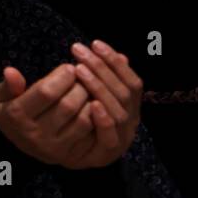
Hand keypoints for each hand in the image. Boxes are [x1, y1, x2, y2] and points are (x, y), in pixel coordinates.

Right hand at [0, 64, 94, 164]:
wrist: (18, 146)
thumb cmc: (11, 113)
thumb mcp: (0, 98)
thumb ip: (7, 85)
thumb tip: (10, 71)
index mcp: (17, 116)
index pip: (46, 92)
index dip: (62, 77)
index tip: (69, 68)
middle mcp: (35, 134)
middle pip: (68, 105)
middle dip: (79, 86)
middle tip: (81, 78)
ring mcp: (55, 148)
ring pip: (83, 120)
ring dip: (91, 101)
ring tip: (87, 92)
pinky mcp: (70, 156)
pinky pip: (92, 135)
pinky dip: (97, 118)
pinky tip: (92, 107)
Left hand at [61, 40, 141, 168]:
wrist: (66, 150)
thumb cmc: (80, 115)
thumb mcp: (92, 94)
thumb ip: (106, 78)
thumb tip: (122, 56)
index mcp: (130, 106)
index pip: (131, 81)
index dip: (116, 63)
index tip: (96, 43)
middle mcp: (131, 120)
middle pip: (123, 92)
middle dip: (101, 68)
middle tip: (79, 50)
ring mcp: (122, 138)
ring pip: (118, 111)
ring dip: (99, 87)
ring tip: (79, 69)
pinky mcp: (107, 153)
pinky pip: (110, 136)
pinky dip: (104, 119)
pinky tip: (92, 104)